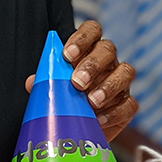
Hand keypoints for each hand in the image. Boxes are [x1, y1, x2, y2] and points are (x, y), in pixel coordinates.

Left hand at [26, 20, 136, 141]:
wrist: (77, 131)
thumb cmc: (64, 103)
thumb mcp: (52, 91)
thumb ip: (45, 82)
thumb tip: (33, 81)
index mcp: (88, 51)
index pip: (92, 30)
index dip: (82, 38)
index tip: (67, 55)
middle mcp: (107, 62)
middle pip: (108, 49)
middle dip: (92, 65)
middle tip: (77, 82)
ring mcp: (120, 82)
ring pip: (125, 72)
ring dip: (108, 86)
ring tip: (91, 102)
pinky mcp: (127, 105)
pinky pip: (129, 103)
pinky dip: (114, 112)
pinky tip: (98, 119)